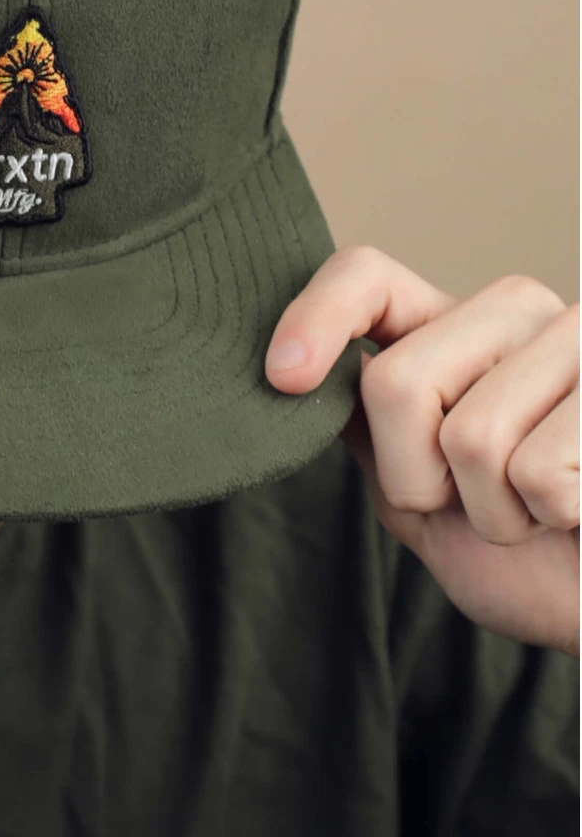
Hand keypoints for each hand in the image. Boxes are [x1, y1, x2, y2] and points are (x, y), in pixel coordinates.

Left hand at [266, 246, 578, 655]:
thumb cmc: (526, 559)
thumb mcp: (417, 494)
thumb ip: (366, 428)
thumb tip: (293, 372)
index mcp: (453, 330)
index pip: (366, 277)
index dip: (314, 316)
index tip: (284, 378)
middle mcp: (515, 314)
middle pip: (397, 381)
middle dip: (415, 476)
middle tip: (474, 504)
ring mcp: (576, 339)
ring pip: (470, 436)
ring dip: (493, 512)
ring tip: (541, 512)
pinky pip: (539, 471)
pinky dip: (552, 516)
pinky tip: (580, 510)